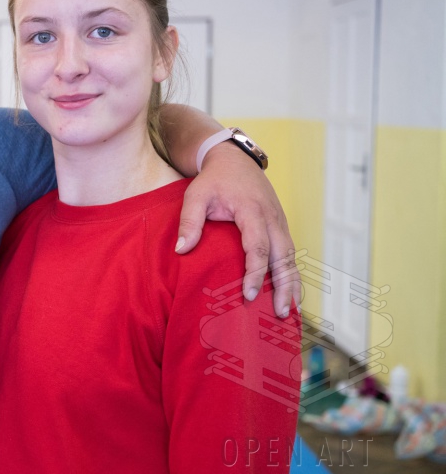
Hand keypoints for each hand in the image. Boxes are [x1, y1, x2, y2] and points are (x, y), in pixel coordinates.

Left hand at [175, 143, 300, 317]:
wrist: (234, 160)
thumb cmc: (213, 180)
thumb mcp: (196, 195)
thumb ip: (189, 221)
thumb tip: (181, 250)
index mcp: (252, 210)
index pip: (257, 246)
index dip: (255, 272)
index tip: (249, 294)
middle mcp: (272, 218)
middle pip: (283, 256)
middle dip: (283, 286)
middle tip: (279, 313)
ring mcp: (280, 222)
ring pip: (292, 257)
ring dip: (292, 284)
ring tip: (288, 312)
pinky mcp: (281, 227)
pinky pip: (290, 254)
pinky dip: (292, 275)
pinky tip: (290, 295)